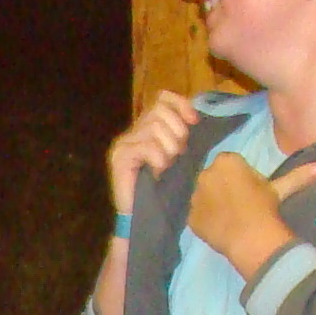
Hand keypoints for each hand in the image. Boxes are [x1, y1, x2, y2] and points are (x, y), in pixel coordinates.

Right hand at [105, 92, 200, 212]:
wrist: (142, 216)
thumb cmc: (162, 190)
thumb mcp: (177, 157)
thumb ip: (180, 136)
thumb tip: (195, 117)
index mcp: (146, 128)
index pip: (162, 98)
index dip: (180, 104)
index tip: (194, 121)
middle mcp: (132, 132)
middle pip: (159, 110)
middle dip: (177, 130)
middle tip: (180, 153)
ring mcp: (123, 144)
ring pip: (154, 127)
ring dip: (169, 147)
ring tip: (168, 165)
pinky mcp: (120, 157)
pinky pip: (146, 146)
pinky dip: (158, 158)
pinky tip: (158, 171)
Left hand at [185, 157, 315, 279]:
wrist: (251, 238)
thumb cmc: (266, 207)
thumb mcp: (281, 189)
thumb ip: (299, 175)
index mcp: (226, 161)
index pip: (231, 164)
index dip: (242, 177)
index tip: (252, 191)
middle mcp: (206, 174)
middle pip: (215, 178)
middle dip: (225, 188)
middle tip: (243, 205)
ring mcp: (195, 197)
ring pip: (205, 196)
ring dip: (215, 203)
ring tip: (233, 218)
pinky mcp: (190, 217)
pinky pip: (198, 216)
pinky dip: (207, 220)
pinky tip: (222, 228)